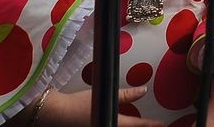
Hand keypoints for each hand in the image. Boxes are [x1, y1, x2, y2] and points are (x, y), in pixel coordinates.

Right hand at [37, 87, 164, 125]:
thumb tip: (143, 91)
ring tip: (137, 124)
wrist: (50, 114)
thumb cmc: (76, 104)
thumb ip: (124, 94)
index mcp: (111, 123)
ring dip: (128, 126)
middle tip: (152, 125)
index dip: (151, 124)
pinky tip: (115, 122)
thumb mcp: (102, 95)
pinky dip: (114, 124)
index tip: (162, 125)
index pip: (137, 125)